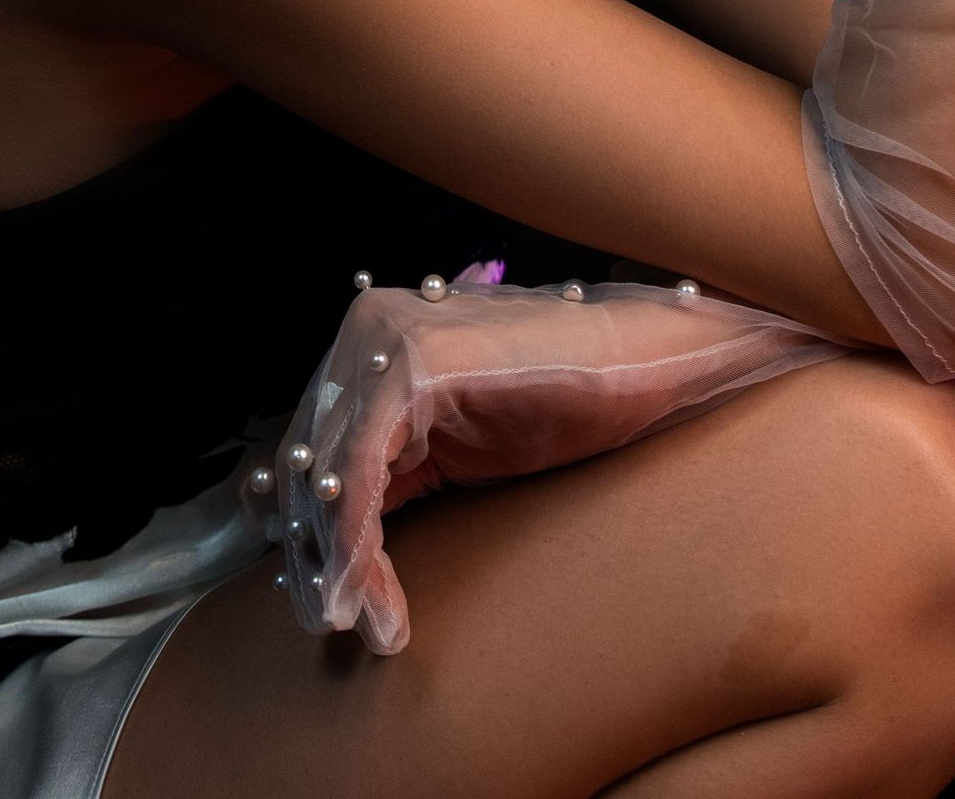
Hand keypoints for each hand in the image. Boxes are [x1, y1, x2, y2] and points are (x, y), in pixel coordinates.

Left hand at [257, 277, 855, 653]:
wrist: (649, 363)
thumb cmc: (570, 398)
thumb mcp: (457, 443)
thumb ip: (395, 466)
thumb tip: (331, 534)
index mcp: (375, 338)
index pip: (313, 443)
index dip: (311, 529)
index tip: (328, 603)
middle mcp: (368, 327)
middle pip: (306, 460)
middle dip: (316, 553)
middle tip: (339, 623)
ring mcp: (386, 341)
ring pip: (326, 476)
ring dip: (338, 568)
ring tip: (366, 627)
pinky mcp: (411, 371)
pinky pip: (362, 480)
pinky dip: (362, 553)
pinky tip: (383, 608)